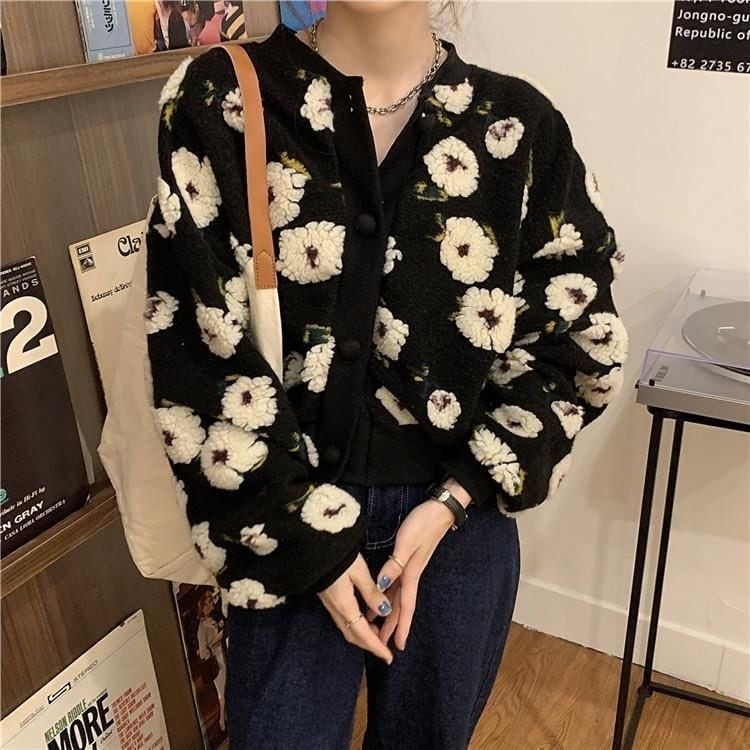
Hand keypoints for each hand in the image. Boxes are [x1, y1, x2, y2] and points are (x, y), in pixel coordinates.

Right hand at [317, 553, 393, 664]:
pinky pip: (343, 619)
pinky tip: (365, 618)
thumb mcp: (360, 572)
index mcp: (344, 606)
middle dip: (369, 645)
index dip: (376, 647)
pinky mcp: (328, 598)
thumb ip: (372, 593)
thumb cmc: (339, 557)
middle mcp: (335, 609)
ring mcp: (329, 604)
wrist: (313, 548)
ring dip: (362, 635)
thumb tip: (385, 612)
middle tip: (384, 651)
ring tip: (378, 635)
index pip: (362, 634)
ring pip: (347, 628)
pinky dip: (355, 625)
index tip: (388, 658)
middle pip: (353, 635)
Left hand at [370, 478, 472, 650]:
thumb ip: (394, 565)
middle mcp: (411, 574)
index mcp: (411, 573)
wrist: (440, 508)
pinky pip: (398, 584)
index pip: (405, 606)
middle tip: (382, 646)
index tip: (398, 647)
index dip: (400, 626)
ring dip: (389, 612)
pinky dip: (389, 595)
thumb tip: (381, 587)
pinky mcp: (409, 558)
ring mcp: (411, 567)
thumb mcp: (406, 542)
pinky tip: (382, 597)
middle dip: (392, 626)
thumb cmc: (424, 523)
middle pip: (400, 606)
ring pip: (398, 596)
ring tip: (377, 627)